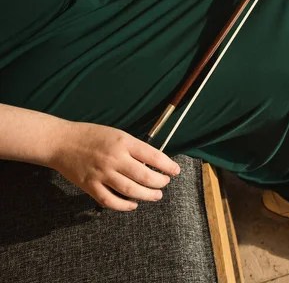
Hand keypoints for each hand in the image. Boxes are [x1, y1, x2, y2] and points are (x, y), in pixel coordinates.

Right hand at [49, 122, 180, 210]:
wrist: (61, 142)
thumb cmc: (91, 136)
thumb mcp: (117, 134)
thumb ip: (134, 148)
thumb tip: (153, 163)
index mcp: (123, 142)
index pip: (153, 156)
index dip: (168, 165)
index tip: (175, 170)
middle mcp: (114, 158)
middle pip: (145, 176)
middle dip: (160, 182)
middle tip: (165, 184)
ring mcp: (101, 173)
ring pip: (131, 190)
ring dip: (147, 195)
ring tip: (156, 195)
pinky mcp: (89, 186)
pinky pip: (110, 201)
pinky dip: (124, 206)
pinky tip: (133, 204)